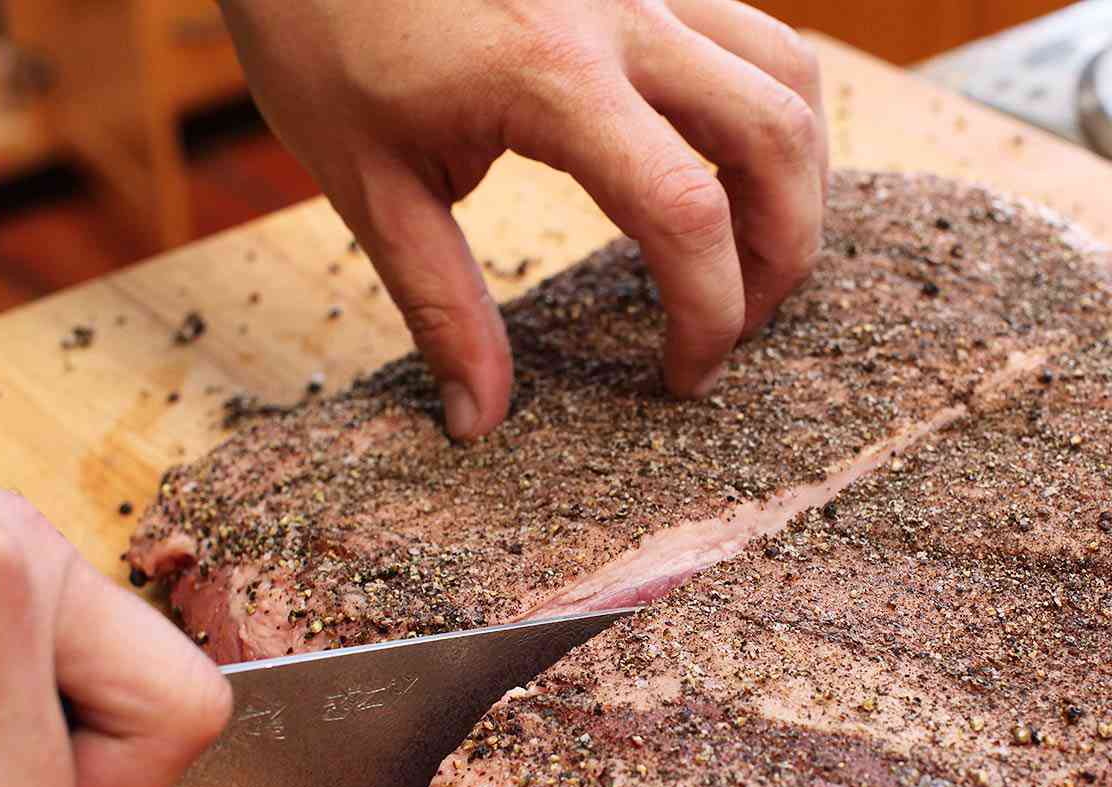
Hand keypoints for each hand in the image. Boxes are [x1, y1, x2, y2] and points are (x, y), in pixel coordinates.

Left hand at [219, 0, 827, 437]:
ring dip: (795, 175)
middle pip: (775, 138)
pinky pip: (750, 32)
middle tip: (739, 322)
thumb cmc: (316, 26)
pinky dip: (764, 109)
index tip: (685, 374)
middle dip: (783, 254)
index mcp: (550, 76)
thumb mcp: (365, 180)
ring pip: (787, 72)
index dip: (709, 315)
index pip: (686, 214)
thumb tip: (477, 421)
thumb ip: (440, 305)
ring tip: (751, 247)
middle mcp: (621, 13)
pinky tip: (722, 161)